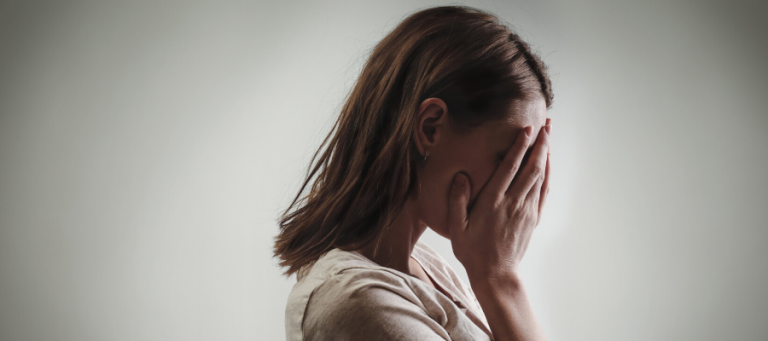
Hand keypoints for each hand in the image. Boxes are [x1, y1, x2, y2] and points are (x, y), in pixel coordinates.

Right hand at [447, 120, 550, 280]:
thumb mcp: (457, 227)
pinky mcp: (533, 218)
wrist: (495, 273)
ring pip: (540, 176)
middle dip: (540, 144)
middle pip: (531, 167)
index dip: (519, 146)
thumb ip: (457, 200)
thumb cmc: (472, 250)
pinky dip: (547, 173)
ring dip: (546, 154)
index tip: (526, 129)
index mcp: (492, 201)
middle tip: (546, 124)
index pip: (509, 167)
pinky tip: (547, 162)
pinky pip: (543, 191)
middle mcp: (512, 202)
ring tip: (549, 135)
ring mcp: (525, 210)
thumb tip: (461, 176)